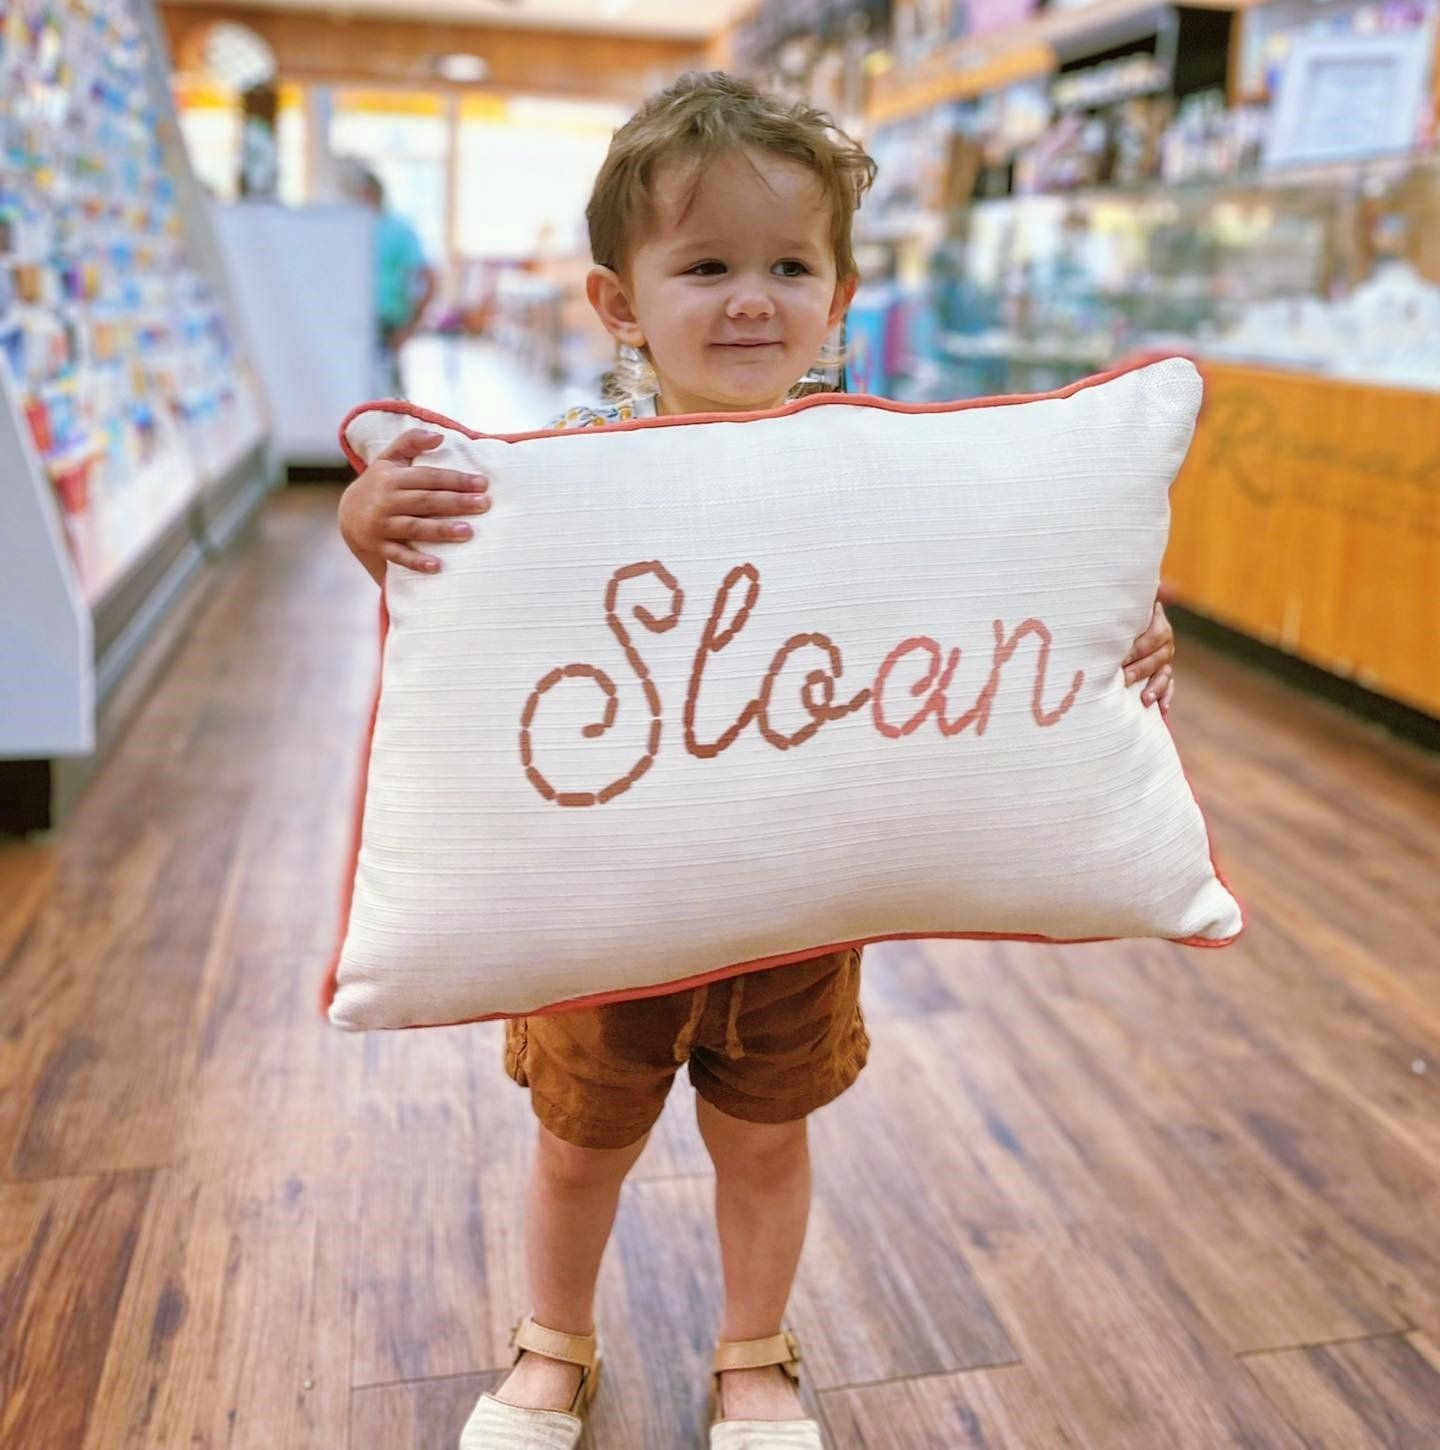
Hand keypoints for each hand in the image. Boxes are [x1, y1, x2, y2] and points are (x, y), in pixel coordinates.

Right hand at [338, 429, 488, 581]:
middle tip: (484, 505)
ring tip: (468, 532)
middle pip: (425, 501)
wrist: (347, 515)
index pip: (428, 477)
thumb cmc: (379, 484)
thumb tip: (440, 435)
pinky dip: (416, 562)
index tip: (483, 484)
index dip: (455, 480)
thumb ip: (411, 442)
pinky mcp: (379, 546)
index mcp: (392, 477)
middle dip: (456, 502)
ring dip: (441, 530)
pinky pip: (399, 556)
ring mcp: (381, 525)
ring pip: (414, 527)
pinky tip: (437, 566)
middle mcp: (385, 500)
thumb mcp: (389, 459)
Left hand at [1122, 599, 1174, 712]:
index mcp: (1158, 623)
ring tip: (1145, 700)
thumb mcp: (1130, 605)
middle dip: (1140, 669)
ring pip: (1164, 674)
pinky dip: (1166, 698)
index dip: (1138, 647)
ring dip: (1155, 688)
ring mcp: (1165, 660)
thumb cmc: (1121, 613)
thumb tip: (1163, 585)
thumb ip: (1139, 597)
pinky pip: (1169, 687)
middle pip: (1158, 657)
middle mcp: (1165, 642)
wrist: (1123, 622)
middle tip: (1123, 678)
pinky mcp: (1162, 675)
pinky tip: (1162, 710)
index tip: (1122, 657)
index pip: (1154, 635)